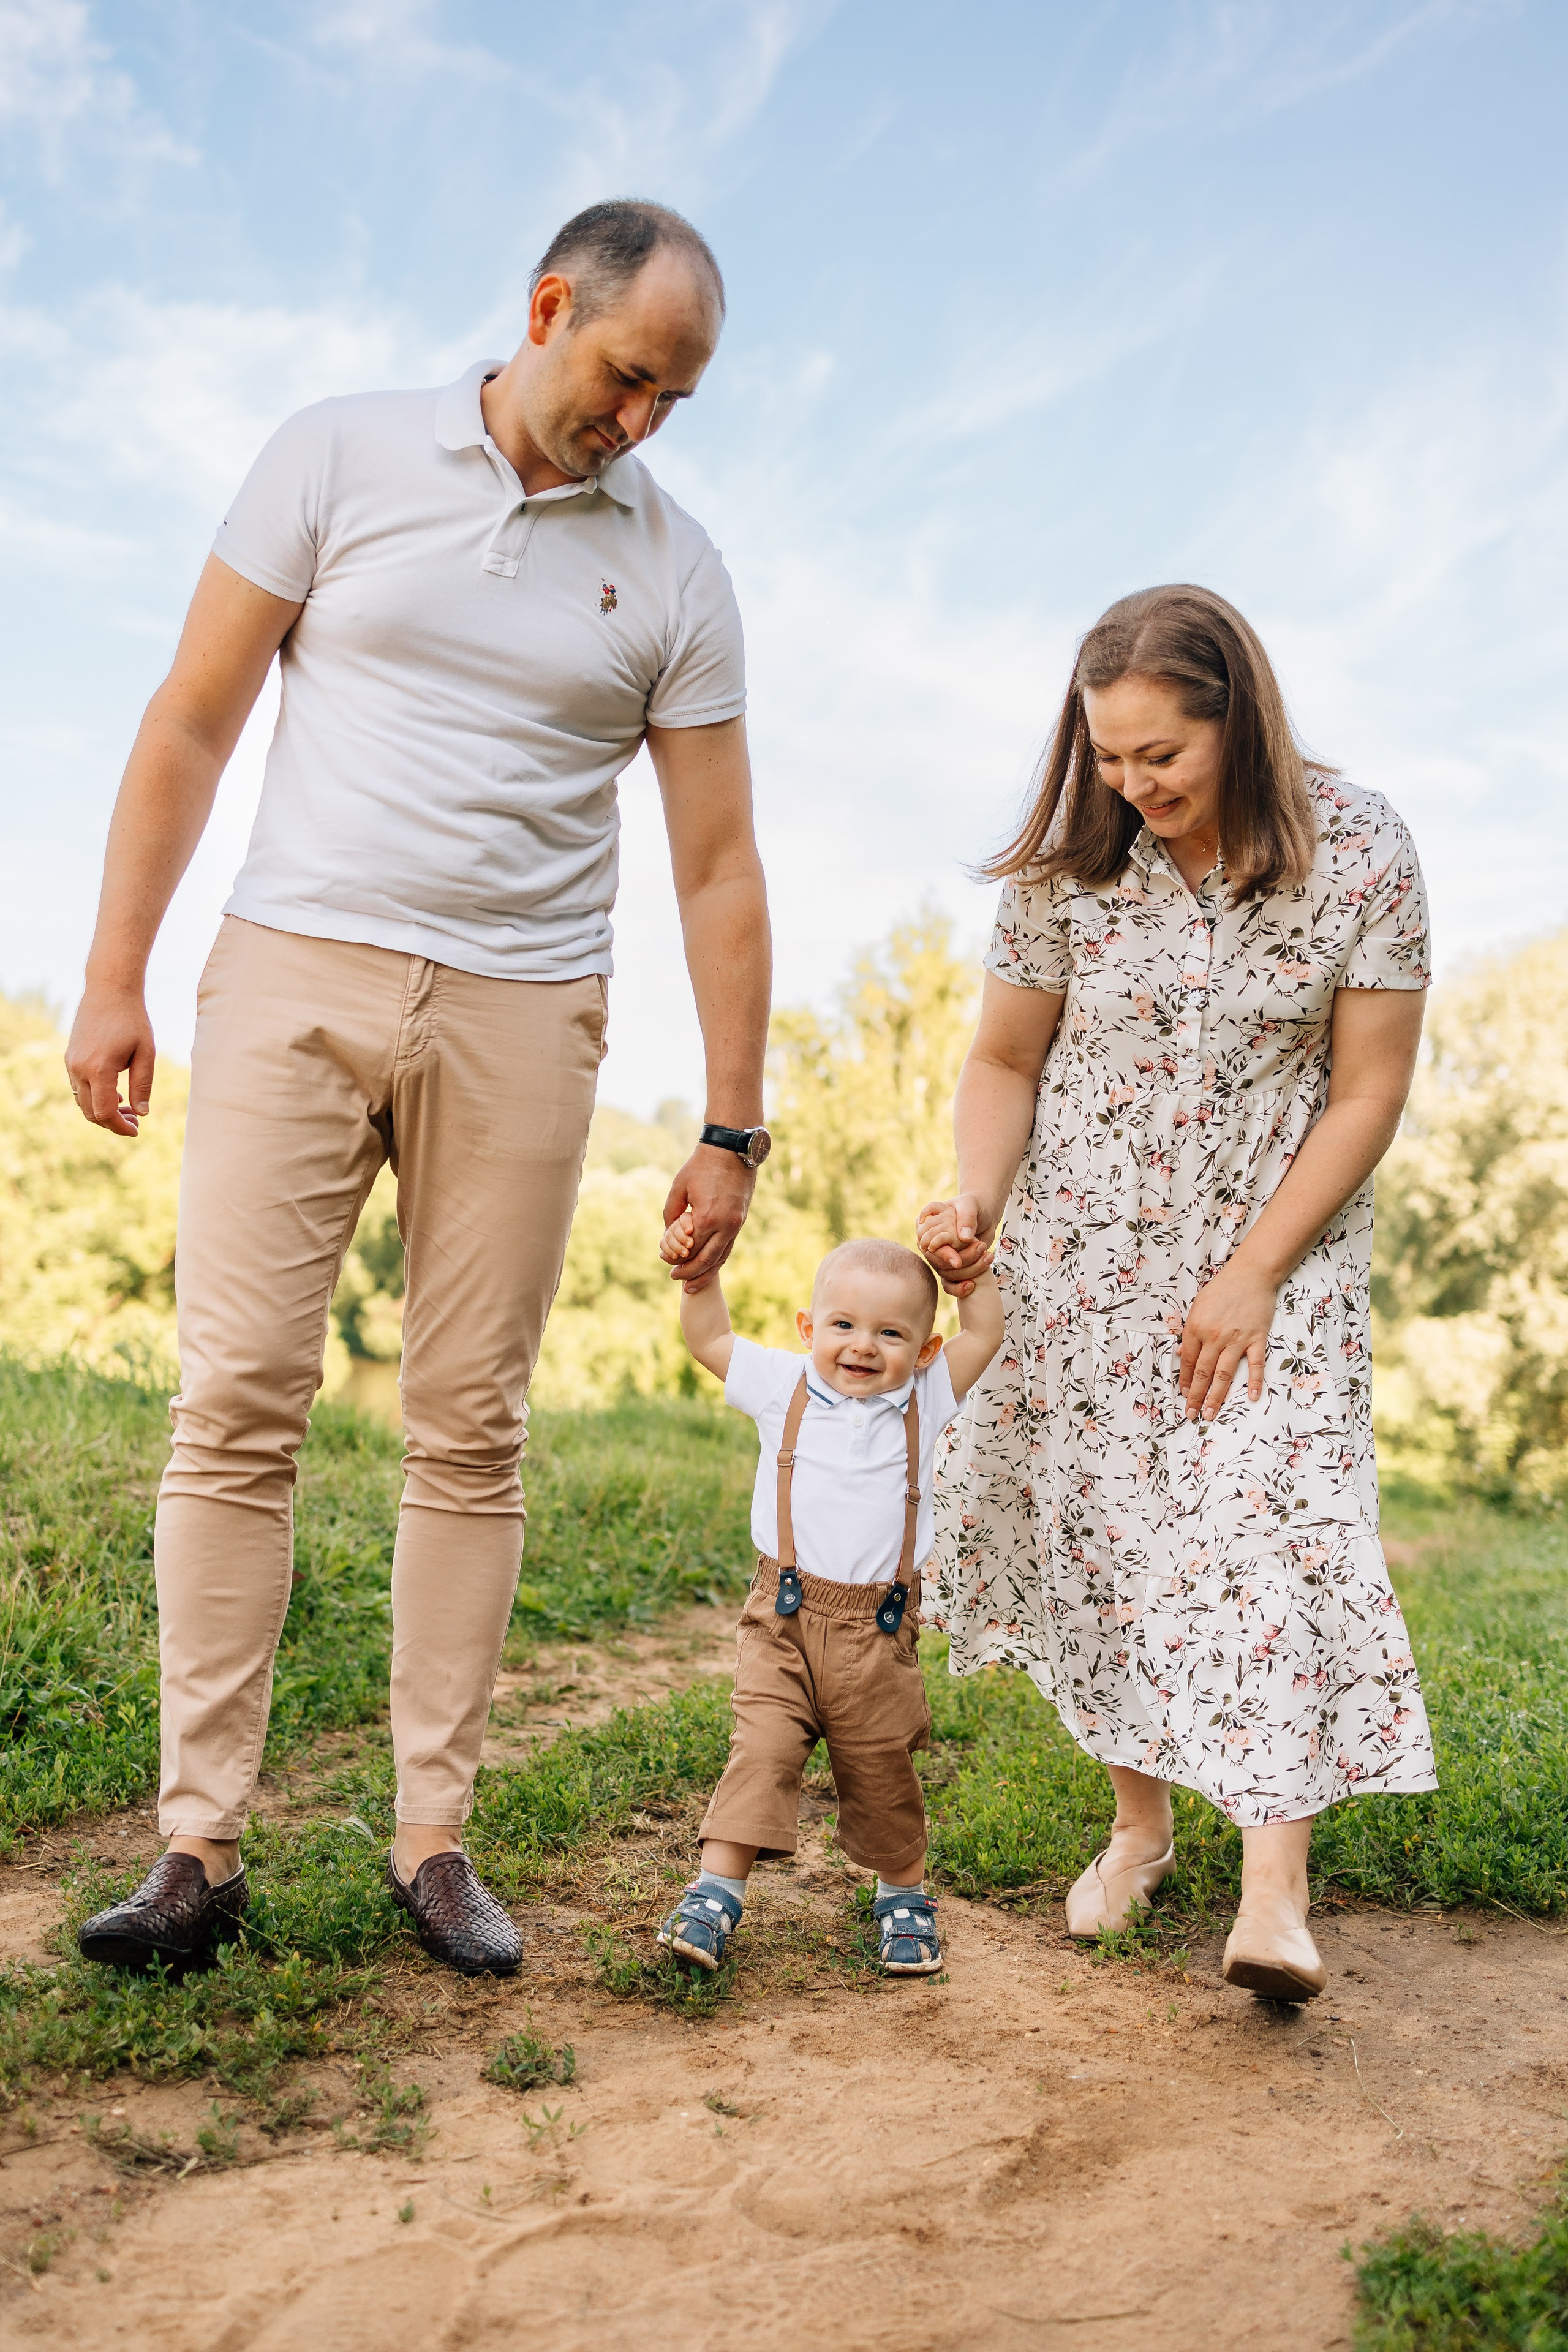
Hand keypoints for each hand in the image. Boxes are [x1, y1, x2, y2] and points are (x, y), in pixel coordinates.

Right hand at [64, 982, 154, 1136]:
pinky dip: (94, 1097)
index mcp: (99, 1069)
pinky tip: (115, 1094)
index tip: (137, 1130)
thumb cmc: (132, 1020)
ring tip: (129, 1109)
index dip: (120, 1127)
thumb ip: (142, 1085)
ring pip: (82, 1101)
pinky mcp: (70, 1057)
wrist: (109, 990)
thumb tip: (143, 1113)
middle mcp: (79, 1068)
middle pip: (90, 1112)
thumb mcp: (146, 1053)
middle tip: (136, 1122)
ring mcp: (71, 1063)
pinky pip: (79, 1087)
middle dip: (112, 1122)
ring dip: (103, 1110)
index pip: (104, 1113)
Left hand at [663, 1144, 754, 1289]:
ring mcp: (737, 1224)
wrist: (732, 1149)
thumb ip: (670, 1213)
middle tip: (677, 1280)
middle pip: (707, 1260)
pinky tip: (708, 1265)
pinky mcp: (741, 1221)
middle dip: (691, 1273)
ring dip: (706, 1272)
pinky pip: (728, 1246)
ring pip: (721, 1257)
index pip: (690, 1249)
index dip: (676, 1259)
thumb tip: (667, 1234)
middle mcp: (726, 1225)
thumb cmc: (701, 1165)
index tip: (665, 1262)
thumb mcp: (679, 1187)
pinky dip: (717, 1258)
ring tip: (692, 1284)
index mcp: (708, 1217)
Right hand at [916, 1193, 993, 1296]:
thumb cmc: (973, 1206)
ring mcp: (940, 1256)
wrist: (984, 1216)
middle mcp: (930, 1243)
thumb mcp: (969, 1205)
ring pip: (946, 1272)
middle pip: (938, 1261)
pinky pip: (949, 1283)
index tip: (958, 1262)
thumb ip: (966, 1217)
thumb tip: (965, 1238)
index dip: (942, 1254)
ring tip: (989, 1256)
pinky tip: (972, 1285)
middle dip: (962, 1261)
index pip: (928, 1243)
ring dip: (968, 1271)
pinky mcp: (951, 1267)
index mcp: (927, 1225)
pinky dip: (959, 1288)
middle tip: (981, 1249)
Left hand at [1177, 1255, 1279, 1421]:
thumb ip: (1191, 1332)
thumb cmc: (1222, 1289)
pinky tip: (1252, 1397)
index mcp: (1196, 1328)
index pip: (1187, 1362)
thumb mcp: (1198, 1307)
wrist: (1251, 1274)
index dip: (1184, 1381)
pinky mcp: (1256, 1339)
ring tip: (1210, 1413)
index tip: (1183, 1396)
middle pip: (1202, 1373)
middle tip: (1192, 1414)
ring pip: (1224, 1375)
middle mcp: (1214, 1337)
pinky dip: (1254, 1382)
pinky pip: (1255, 1365)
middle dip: (1195, 1396)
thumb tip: (1183, 1355)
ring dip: (1216, 1397)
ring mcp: (1237, 1339)